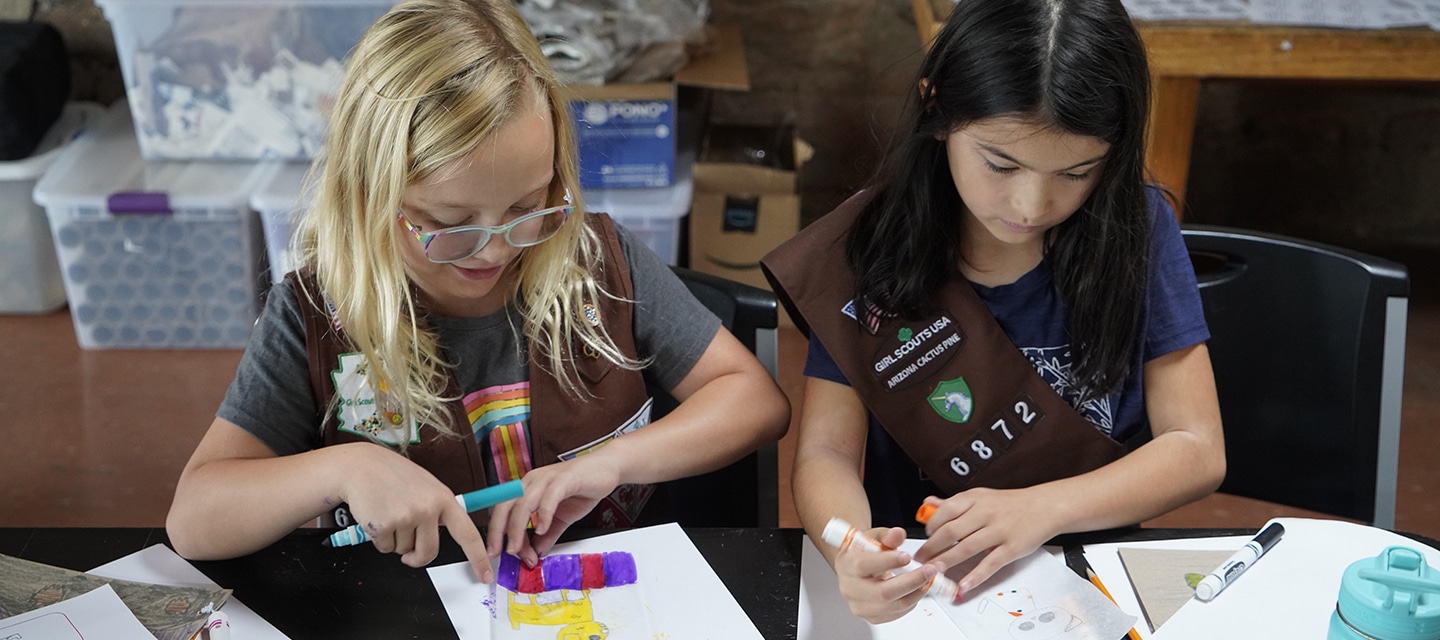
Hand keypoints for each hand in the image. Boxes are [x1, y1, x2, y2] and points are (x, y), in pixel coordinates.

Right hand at [338, 444, 492, 581]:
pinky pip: (385, 548)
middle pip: (429, 552)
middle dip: (417, 558)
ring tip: (389, 515)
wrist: (361, 466)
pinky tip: (377, 517)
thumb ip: (438, 511)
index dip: (478, 557)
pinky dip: (379, 540)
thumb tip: (442, 539)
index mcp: (443, 498)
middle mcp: (428, 508)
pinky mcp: (384, 525)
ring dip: (395, 541)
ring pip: (404, 551)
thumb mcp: (427, 486)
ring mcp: (407, 516)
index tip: (485, 574)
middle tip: (409, 553)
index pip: (468, 533)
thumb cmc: (394, 476)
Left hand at [485, 452, 620, 566]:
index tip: (504, 554)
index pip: (505, 511)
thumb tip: (537, 553)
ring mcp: (548, 478)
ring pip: (523, 503)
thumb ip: (548, 534)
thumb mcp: (562, 518)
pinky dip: (543, 514)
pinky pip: (549, 496)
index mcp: (527, 488)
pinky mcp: (565, 478)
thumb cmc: (582, 487)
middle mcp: (532, 481)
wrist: (607, 468)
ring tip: (518, 548)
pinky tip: (542, 529)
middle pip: (506, 505)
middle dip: (499, 532)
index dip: (501, 534)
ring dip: (517, 528)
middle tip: (503, 553)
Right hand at [832, 526, 938, 623]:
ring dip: (916, 592)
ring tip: (928, 579)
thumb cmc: (864, 552)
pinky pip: (898, 613)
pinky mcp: (873, 617)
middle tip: (929, 570)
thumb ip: (887, 536)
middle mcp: (850, 588)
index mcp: (846, 565)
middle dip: (911, 581)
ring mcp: (861, 606)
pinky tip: (918, 588)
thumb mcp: (874, 537)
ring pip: (894, 605)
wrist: (857, 567)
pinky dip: (912, 601)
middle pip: (882, 593)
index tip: (907, 557)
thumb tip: (898, 534)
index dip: (887, 562)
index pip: (863, 566)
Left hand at [912, 487, 1059, 592]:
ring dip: (947, 561)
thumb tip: (928, 504)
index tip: (924, 539)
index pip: (945, 512)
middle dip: (932, 548)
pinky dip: (975, 576)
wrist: (1045, 507)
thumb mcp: (980, 497)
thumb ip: (954, 503)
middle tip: (921, 560)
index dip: (931, 527)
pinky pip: (990, 563)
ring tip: (933, 572)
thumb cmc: (1010, 504)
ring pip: (967, 548)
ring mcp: (999, 531)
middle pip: (951, 531)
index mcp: (974, 499)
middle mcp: (985, 513)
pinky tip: (963, 584)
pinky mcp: (1012, 548)